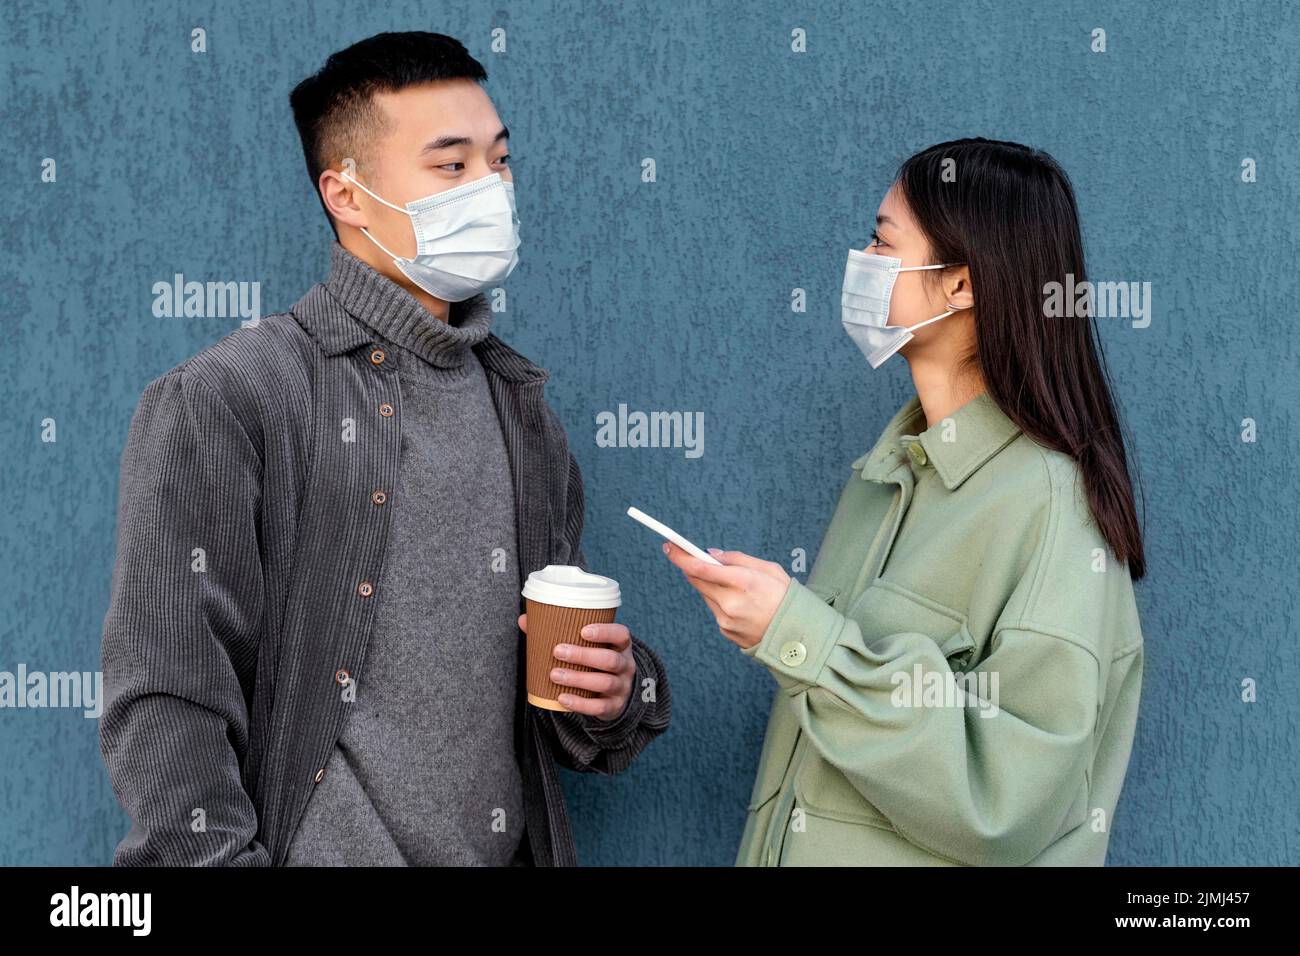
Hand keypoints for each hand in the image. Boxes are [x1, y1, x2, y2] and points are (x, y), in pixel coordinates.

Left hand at [518, 613, 635, 719]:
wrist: (616, 695)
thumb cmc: (596, 663)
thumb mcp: (589, 648)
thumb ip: (560, 633)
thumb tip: (525, 620)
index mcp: (621, 647)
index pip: (621, 635)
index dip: (605, 632)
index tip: (583, 630)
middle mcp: (626, 666)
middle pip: (610, 660)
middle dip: (583, 655)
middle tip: (557, 651)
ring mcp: (621, 688)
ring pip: (604, 682)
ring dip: (578, 678)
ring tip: (555, 674)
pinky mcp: (613, 707)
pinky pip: (598, 707)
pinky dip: (579, 703)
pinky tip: (561, 698)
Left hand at [662, 542, 790, 649]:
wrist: (797, 636)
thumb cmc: (786, 597)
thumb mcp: (769, 569)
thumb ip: (737, 559)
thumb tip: (710, 554)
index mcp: (744, 582)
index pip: (701, 568)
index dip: (681, 556)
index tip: (669, 546)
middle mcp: (731, 602)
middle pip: (697, 580)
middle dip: (692, 567)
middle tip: (688, 555)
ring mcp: (726, 619)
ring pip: (706, 594)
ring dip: (710, 584)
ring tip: (732, 584)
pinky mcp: (725, 631)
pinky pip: (715, 609)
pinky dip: (720, 601)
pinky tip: (740, 603)